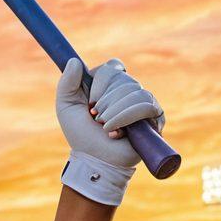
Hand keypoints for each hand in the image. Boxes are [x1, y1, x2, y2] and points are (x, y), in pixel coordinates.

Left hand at [56, 58, 164, 205]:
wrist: (94, 160)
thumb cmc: (81, 136)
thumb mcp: (66, 107)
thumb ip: (66, 83)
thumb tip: (74, 60)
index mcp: (109, 86)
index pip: (113, 67)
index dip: (101, 80)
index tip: (90, 99)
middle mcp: (128, 91)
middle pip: (124, 77)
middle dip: (105, 100)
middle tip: (95, 117)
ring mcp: (143, 103)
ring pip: (135, 90)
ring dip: (115, 111)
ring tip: (104, 127)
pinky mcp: (155, 117)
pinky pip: (146, 105)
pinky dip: (126, 118)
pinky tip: (116, 133)